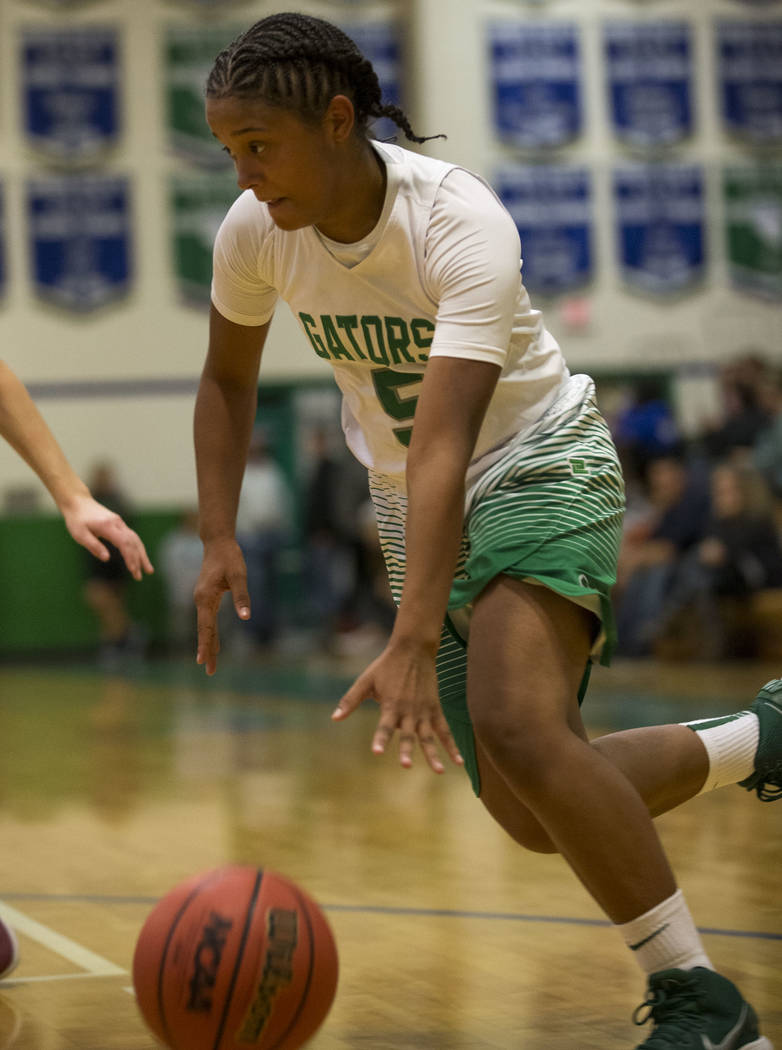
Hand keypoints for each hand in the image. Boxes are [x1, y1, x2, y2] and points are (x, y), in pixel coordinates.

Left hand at [63, 496, 153, 580]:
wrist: (78, 502)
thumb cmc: (77, 520)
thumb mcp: (80, 535)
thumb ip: (94, 546)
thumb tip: (107, 559)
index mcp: (108, 526)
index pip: (124, 543)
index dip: (130, 558)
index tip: (133, 571)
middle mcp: (118, 523)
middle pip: (133, 543)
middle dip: (139, 560)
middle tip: (141, 576)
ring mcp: (120, 523)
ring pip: (136, 540)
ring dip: (142, 555)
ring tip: (148, 569)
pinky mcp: (119, 524)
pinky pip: (132, 537)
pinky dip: (138, 548)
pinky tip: (140, 557)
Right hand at [194, 537, 249, 674]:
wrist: (218, 543)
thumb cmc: (229, 558)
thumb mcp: (239, 575)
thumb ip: (242, 596)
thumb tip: (246, 617)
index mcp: (205, 597)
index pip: (205, 626)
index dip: (206, 644)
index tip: (203, 661)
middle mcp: (200, 600)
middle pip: (203, 630)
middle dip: (207, 651)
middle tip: (210, 671)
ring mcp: (202, 599)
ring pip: (205, 627)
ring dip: (208, 644)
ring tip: (210, 662)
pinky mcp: (206, 597)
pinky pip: (207, 620)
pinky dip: (210, 633)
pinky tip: (213, 643)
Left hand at [332, 641, 462, 773]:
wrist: (413, 650)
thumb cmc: (386, 666)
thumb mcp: (365, 681)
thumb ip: (351, 700)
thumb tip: (334, 718)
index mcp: (390, 704)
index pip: (384, 726)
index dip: (380, 738)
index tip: (377, 751)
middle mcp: (408, 710)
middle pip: (407, 734)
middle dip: (406, 750)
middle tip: (405, 765)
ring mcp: (424, 711)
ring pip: (428, 736)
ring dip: (433, 754)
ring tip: (438, 772)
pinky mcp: (435, 709)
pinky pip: (444, 730)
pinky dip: (451, 745)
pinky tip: (457, 761)